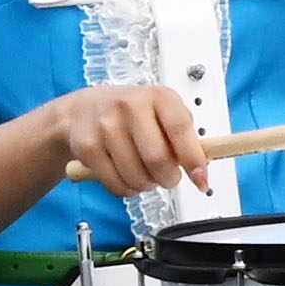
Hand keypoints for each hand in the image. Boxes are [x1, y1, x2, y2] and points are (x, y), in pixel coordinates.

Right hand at [40, 82, 217, 202]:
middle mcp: (130, 105)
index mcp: (157, 96)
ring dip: (146, 185)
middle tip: (167, 178)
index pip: (180, 128)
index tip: (201, 179)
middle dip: (168, 178)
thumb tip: (202, 164)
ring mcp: (106, 125)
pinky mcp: (87, 146)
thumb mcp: (160, 112)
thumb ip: (183, 135)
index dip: (193, 158)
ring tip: (144, 174)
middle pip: (158, 158)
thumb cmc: (129, 114)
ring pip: (136, 176)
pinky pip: (115, 184)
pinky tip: (125, 176)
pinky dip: (126, 189)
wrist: (82, 110)